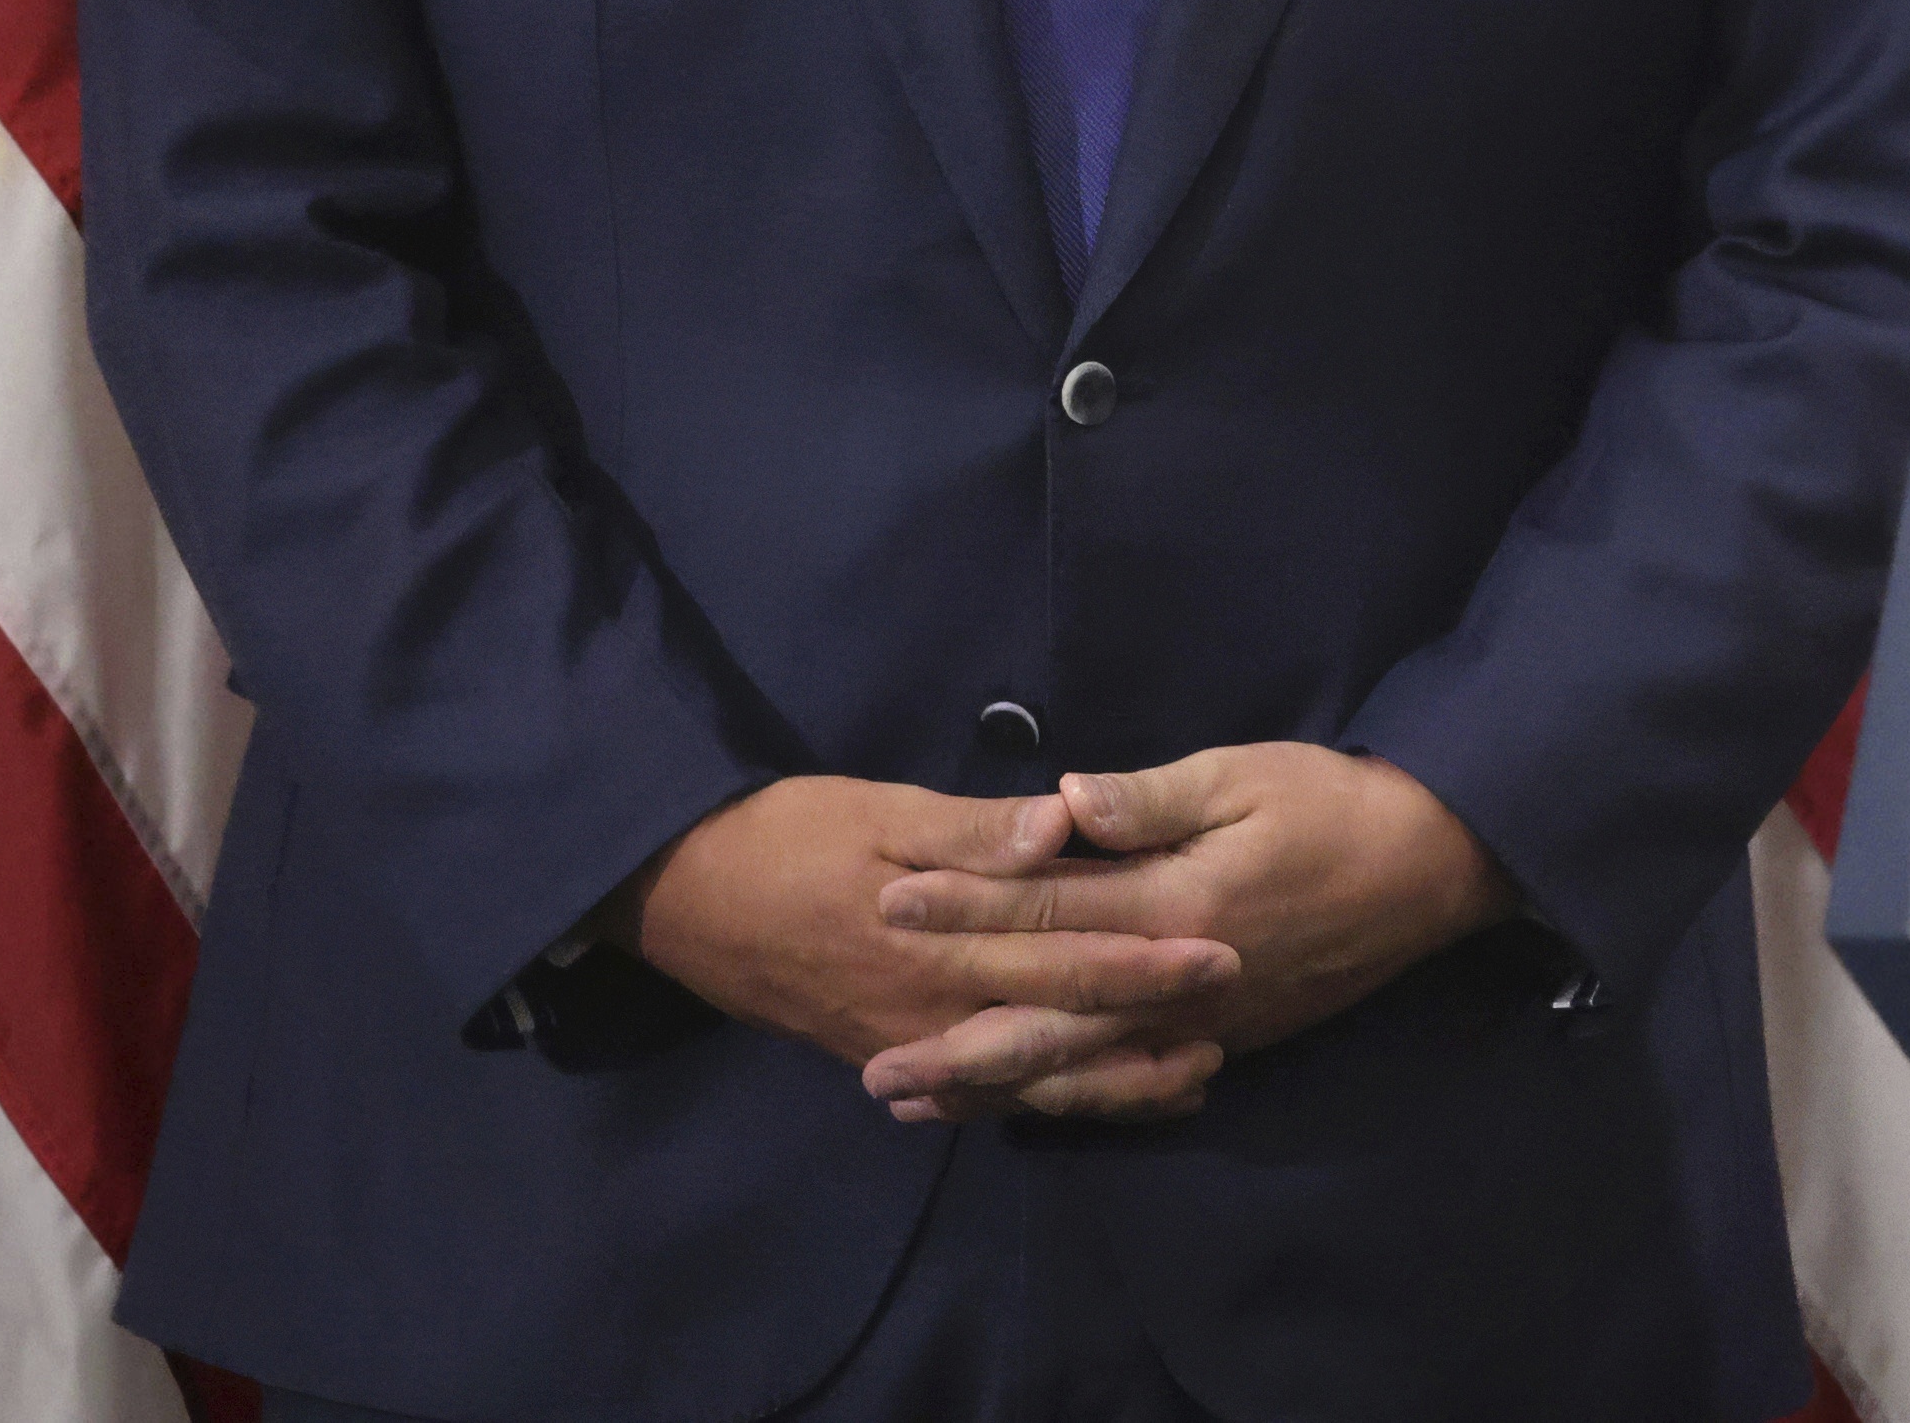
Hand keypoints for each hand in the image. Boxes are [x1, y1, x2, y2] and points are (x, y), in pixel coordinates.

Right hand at [613, 775, 1239, 1120]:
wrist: (679, 894)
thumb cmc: (787, 832)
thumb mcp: (883, 811)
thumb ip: (976, 830)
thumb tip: (1063, 827)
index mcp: (941, 944)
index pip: (1066, 959)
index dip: (1148, 962)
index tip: (1224, 956)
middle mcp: (930, 1010)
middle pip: (1058, 1034)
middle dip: (1147, 1034)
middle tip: (1230, 1029)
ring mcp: (905, 1042)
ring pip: (1023, 1080)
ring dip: (1106, 1084)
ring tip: (1188, 1082)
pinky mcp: (882, 1052)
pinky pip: (974, 1092)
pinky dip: (1035, 1098)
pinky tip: (1078, 1097)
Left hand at [859, 743, 1517, 1121]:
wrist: (1432, 869)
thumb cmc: (1336, 804)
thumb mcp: (1247, 775)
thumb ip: (1152, 799)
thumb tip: (1061, 800)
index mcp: (1176, 906)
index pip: (1048, 912)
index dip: (965, 908)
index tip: (889, 904)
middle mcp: (1178, 982)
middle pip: (1047, 1017)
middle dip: (954, 1039)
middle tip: (870, 1070)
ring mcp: (1202, 1024)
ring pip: (1081, 1067)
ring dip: (996, 1087)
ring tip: (919, 1106)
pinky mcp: (1225, 1040)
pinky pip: (1129, 1083)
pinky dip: (1068, 1098)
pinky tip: (1024, 1105)